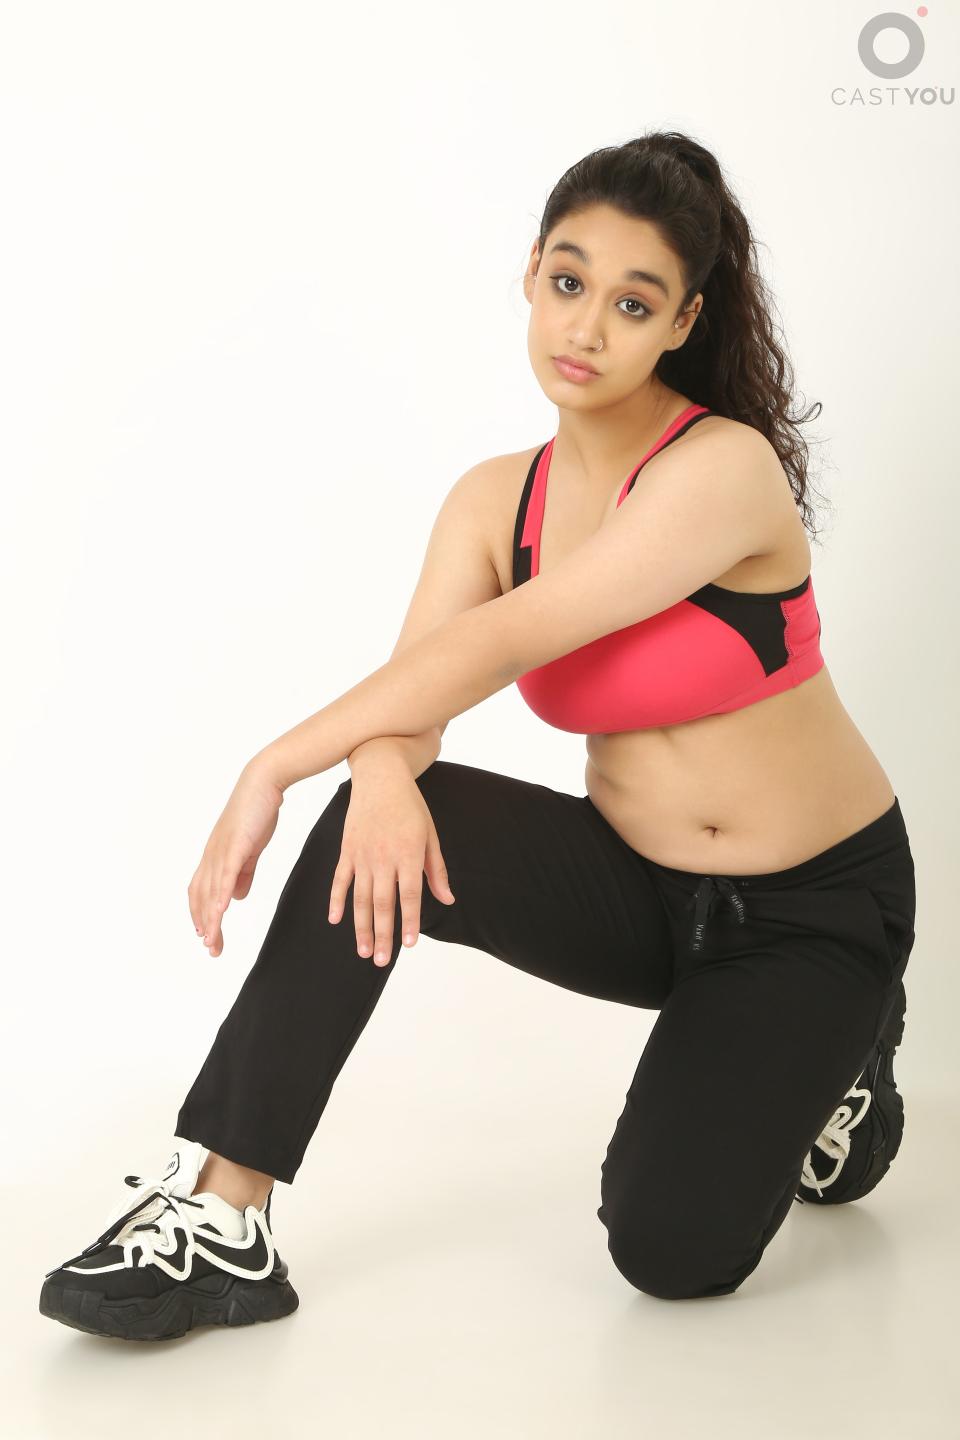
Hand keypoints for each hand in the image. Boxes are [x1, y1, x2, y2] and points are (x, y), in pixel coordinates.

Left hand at [188, 763, 284, 956]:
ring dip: (211, 918)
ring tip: (213, 941)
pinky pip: (227, 874)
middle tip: (211, 950)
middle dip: (206, 926)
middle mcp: (212, 856)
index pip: (202, 892)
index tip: (207, 936)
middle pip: (203, 898)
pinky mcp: (235, 844)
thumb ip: (243, 872)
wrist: (263, 783)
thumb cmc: (257, 812)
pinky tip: (222, 911)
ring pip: (212, 891)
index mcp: (215, 857)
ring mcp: (221, 850)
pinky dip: (221, 894)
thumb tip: (237, 896)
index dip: (202, 915)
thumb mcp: (250, 848)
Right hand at [328, 768, 455, 965]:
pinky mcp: (347, 850)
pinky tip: (335, 920)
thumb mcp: (431, 834)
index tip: (410, 944)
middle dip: (382, 934)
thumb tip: (447, 900)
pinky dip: (336, 901)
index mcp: (409, 853)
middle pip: (383, 903)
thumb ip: (437, 869)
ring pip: (361, 898)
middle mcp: (384, 857)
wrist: (380, 776)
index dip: (410, 921)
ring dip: (361, 926)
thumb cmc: (411, 806)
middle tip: (380, 961)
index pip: (410, 895)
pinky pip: (340, 880)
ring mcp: (362, 854)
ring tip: (363, 950)